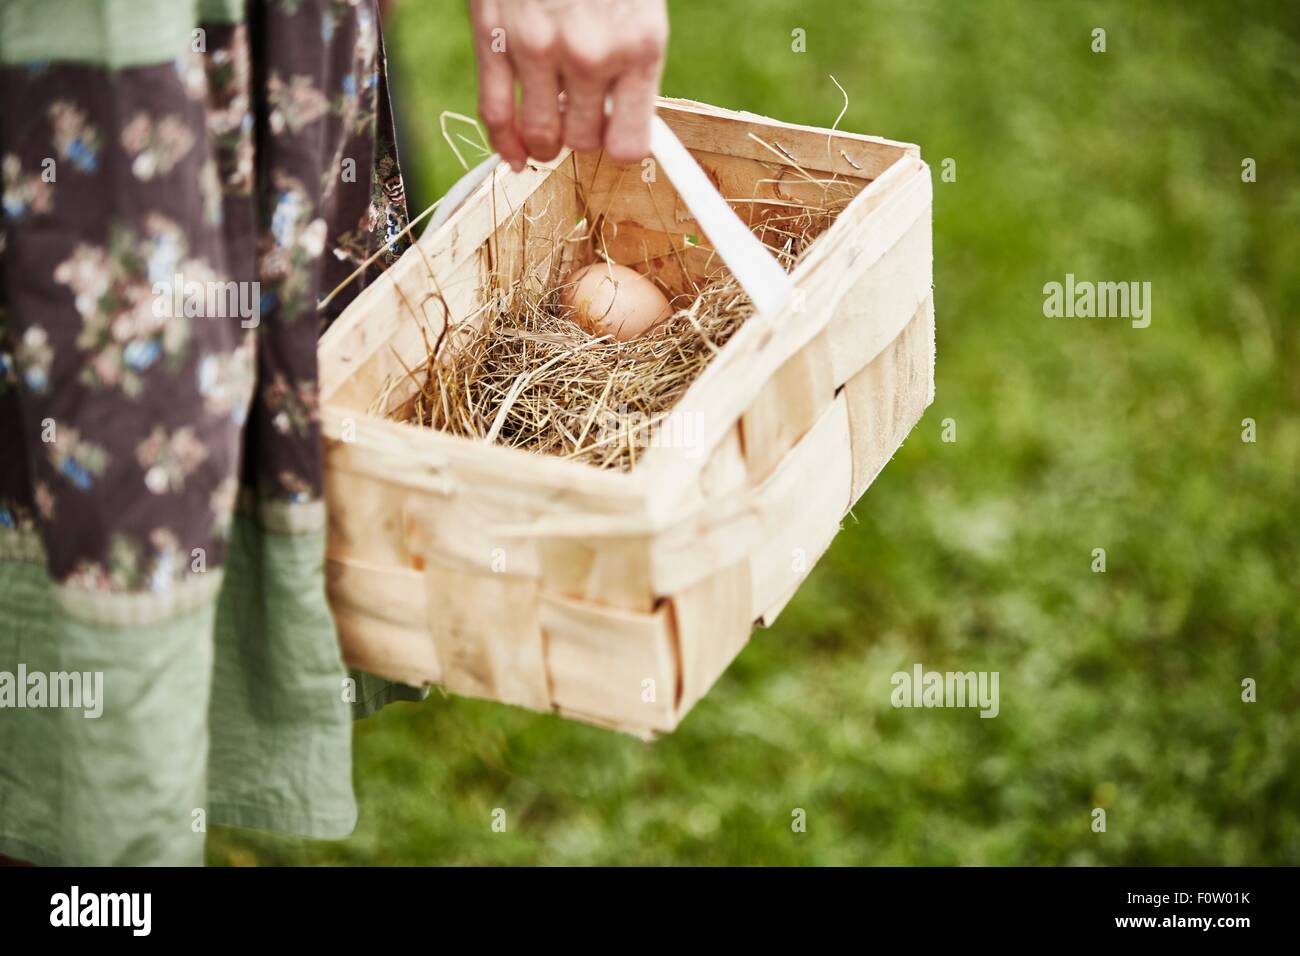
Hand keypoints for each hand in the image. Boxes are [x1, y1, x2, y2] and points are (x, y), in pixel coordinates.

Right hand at [469, 0, 668, 170]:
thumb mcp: (638, 9)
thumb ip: (632, 66)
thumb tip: (620, 125)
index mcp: (639, 47)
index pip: (629, 144)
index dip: (618, 145)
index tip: (612, 135)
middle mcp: (590, 55)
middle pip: (582, 142)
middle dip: (580, 136)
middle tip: (577, 118)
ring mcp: (538, 49)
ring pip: (541, 137)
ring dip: (544, 143)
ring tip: (548, 130)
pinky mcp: (495, 38)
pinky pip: (496, 113)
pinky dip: (504, 143)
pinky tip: (513, 153)